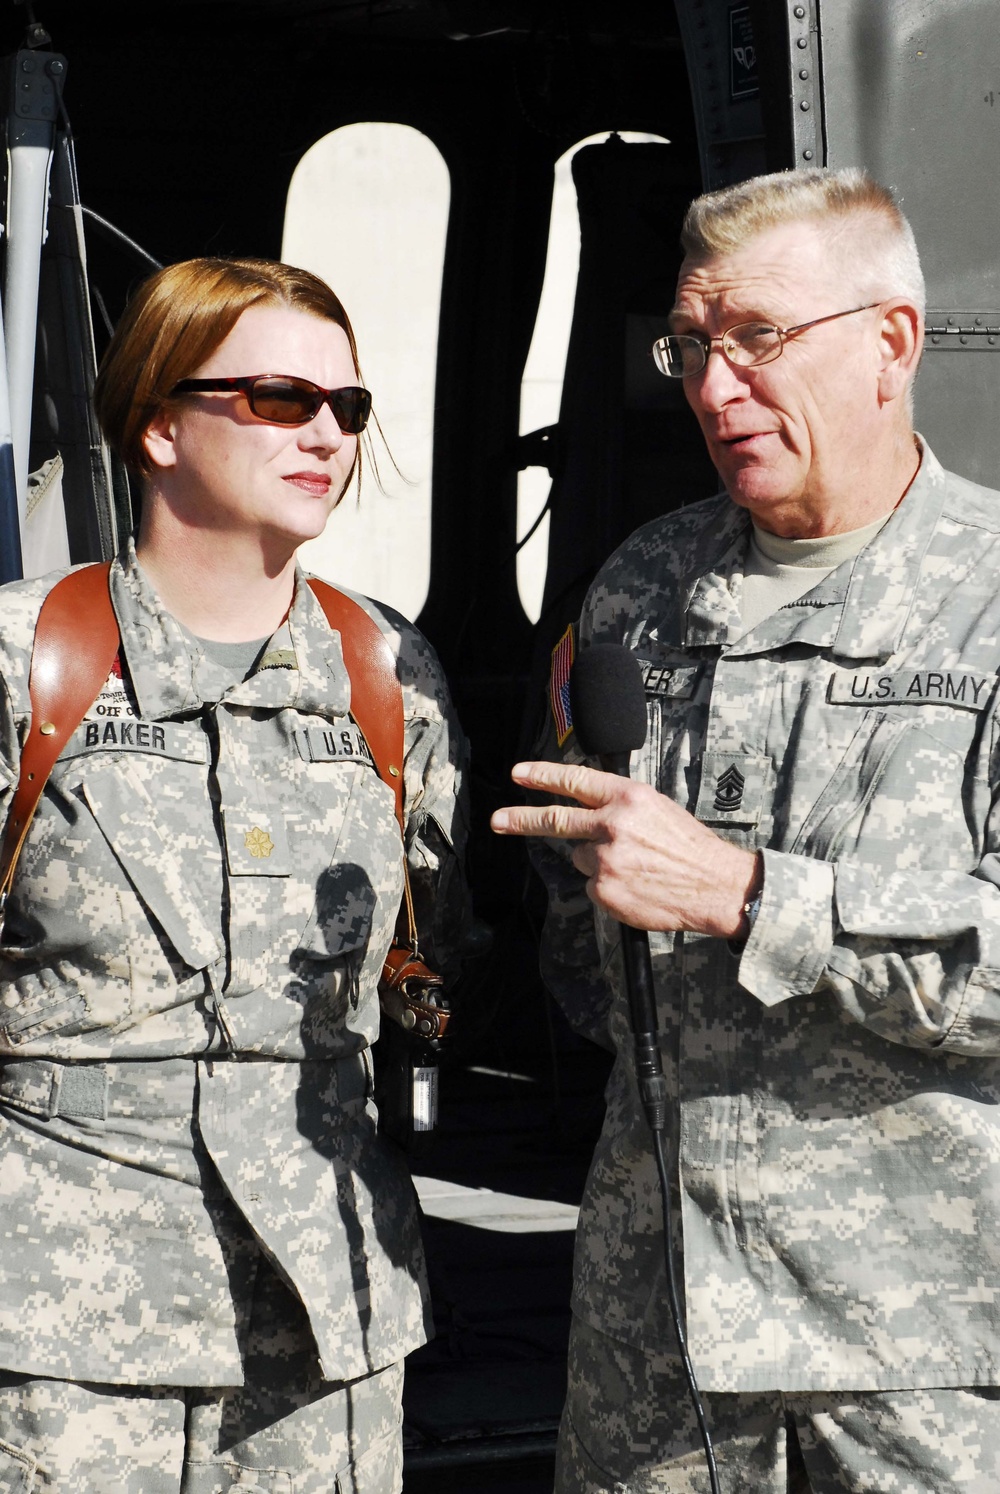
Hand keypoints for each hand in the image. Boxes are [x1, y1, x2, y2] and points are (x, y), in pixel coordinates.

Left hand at [491, 761, 760, 937]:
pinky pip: (593, 885)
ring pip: (581, 857)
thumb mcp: (657, 808)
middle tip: (498, 820)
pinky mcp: (604, 889)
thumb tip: (585, 808)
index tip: (519, 773)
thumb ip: (619, 805)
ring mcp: (605, 859)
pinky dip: (608, 886)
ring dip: (598, 861)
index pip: (575, 781)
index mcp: (628, 797)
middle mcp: (612, 824)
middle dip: (521, 819)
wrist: (716, 886)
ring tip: (635, 867)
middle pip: (555, 820)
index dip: (543, 775)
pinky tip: (636, 885)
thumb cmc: (689, 847)